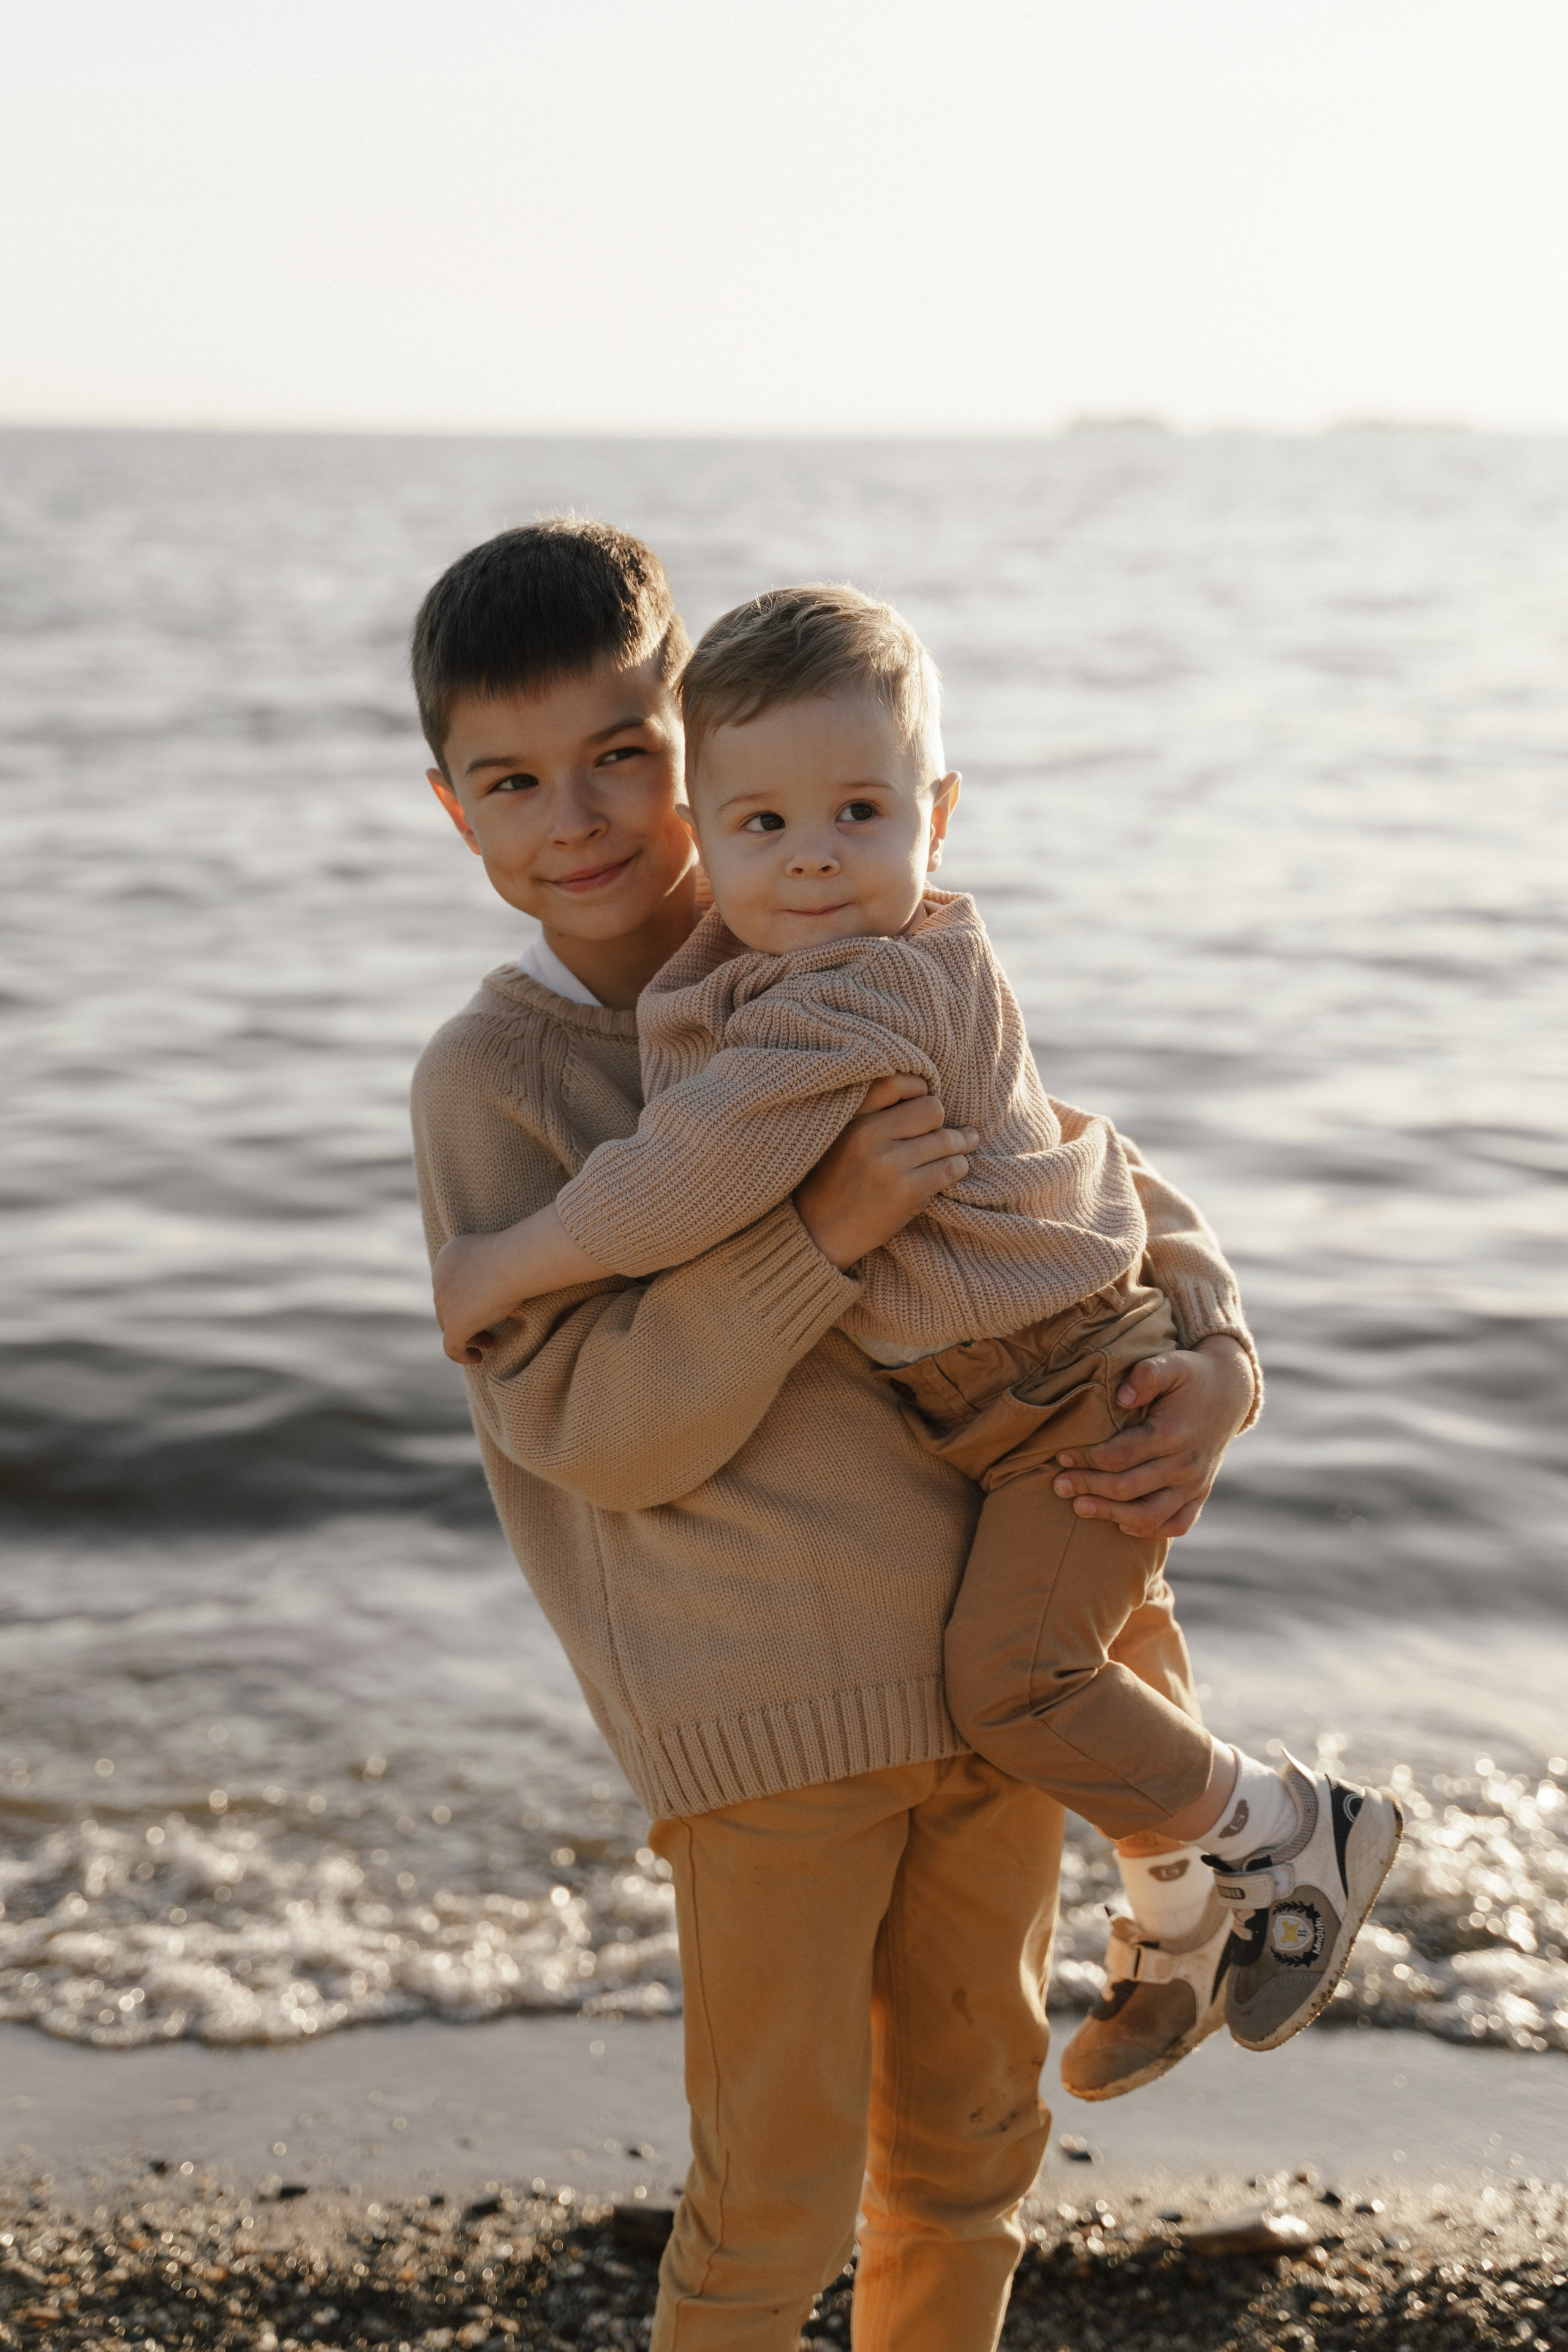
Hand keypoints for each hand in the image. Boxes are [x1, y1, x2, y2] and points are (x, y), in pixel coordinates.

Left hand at [433, 1234, 507, 1366]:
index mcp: (448, 1256)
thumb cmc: (514, 1253)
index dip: (466, 1297)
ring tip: (490, 1342)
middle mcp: (440, 1279)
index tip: (487, 1305)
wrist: (510, 1261)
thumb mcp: (499, 1251)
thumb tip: (501, 1279)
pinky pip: (452, 1348)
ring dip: (468, 1335)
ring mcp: (444, 1303)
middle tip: (491, 1324)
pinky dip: (462, 1355)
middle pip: (448, 1306)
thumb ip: (492, 1263)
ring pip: (449, 1326)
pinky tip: (477, 1358)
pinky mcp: (454, 1324)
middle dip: (467, 1317)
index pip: (452, 1282)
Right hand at [794, 1075, 978, 1270]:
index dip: (918, 1088)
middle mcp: (869, 1135)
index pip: (897, 1082)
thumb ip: (873, 1111)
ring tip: (962, 1147)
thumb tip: (928, 1092)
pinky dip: (958, 1167)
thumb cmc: (835, 1179)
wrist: (820, 1231)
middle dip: (941, 1121)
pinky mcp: (907, 1192)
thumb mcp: (841, 1135)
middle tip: (941, 1133)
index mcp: (852, 1117)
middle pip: (932, 1109)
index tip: (922, 1100)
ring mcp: (889, 1164)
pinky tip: (953, 1169)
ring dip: (959, 1145)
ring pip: (947, 1140)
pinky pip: (951, 1168)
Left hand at [1051, 1334, 1254, 1540]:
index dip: (1086, 1459)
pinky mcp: (1200, 1494)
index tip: (1062, 1456)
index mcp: (1173, 1434)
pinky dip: (1149, 1530)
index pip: (1119, 1456)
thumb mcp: (1172, 1363)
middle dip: (1088, 1487)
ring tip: (1079, 1507)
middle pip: (1127, 1488)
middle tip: (1059, 1484)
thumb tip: (1121, 1397)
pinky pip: (1176, 1524)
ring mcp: (1195, 1484)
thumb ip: (1146, 1375)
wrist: (1231, 1392)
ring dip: (1110, 1515)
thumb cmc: (1191, 1376)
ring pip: (1149, 1516)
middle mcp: (1185, 1465)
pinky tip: (1122, 1525)